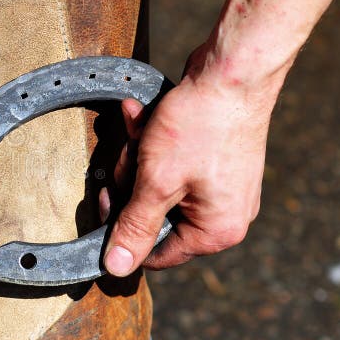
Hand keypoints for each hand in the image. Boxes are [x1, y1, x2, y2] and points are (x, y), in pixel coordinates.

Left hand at [101, 57, 271, 275]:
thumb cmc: (200, 126)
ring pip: (156, 183)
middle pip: (153, 215)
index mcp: (215, 231)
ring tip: (142, 127)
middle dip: (133, 180)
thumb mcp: (156, 182)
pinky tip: (143, 116)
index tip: (107, 198)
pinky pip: (169, 161)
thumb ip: (134, 227)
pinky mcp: (212, 159)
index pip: (155, 254)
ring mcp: (219, 185)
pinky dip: (151, 140)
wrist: (233, 71)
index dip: (123, 231)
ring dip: (139, 155)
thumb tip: (115, 268)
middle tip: (132, 154)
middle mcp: (222, 214)